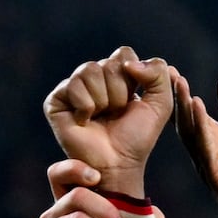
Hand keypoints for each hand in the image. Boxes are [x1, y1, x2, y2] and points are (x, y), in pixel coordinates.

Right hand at [43, 46, 174, 196]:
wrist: (118, 163)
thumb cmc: (137, 138)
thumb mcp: (161, 105)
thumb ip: (158, 74)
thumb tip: (129, 63)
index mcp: (116, 74)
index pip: (124, 54)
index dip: (132, 79)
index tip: (133, 103)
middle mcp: (93, 78)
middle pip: (108, 64)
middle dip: (119, 93)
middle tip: (116, 114)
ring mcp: (73, 88)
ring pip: (89, 71)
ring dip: (103, 101)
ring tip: (102, 118)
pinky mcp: (56, 100)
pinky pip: (73, 86)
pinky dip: (86, 107)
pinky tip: (85, 121)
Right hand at [173, 73, 217, 217]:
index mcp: (214, 136)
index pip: (192, 111)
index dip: (181, 91)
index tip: (170, 69)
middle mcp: (206, 147)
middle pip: (185, 117)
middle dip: (175, 94)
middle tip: (164, 70)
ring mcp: (207, 160)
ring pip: (189, 129)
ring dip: (183, 106)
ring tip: (177, 82)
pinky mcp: (214, 173)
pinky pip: (204, 146)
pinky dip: (200, 126)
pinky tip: (197, 106)